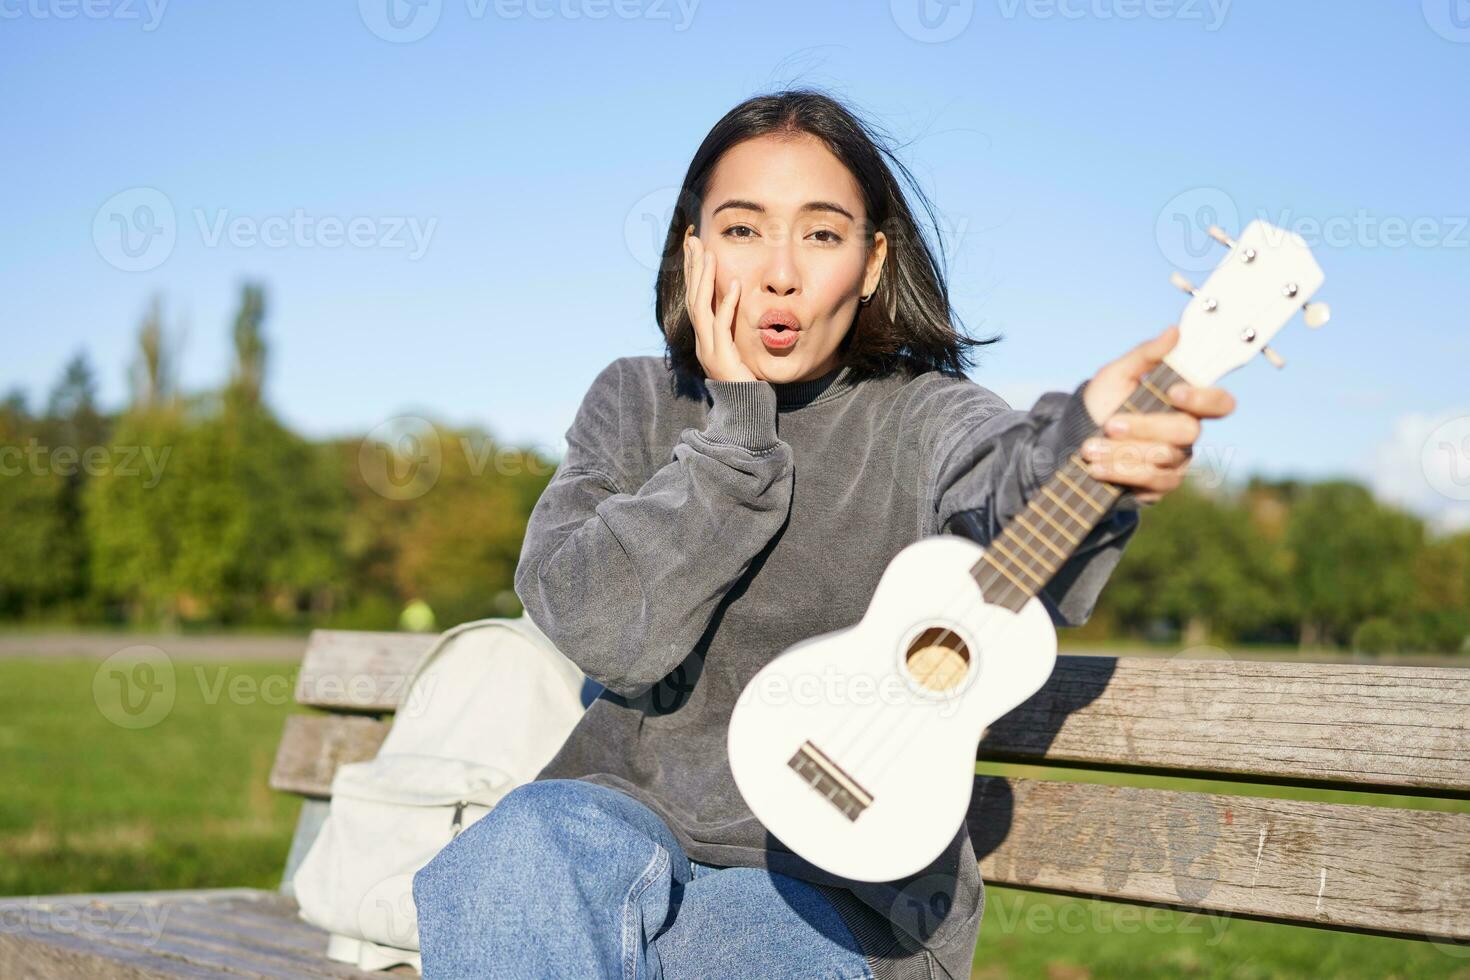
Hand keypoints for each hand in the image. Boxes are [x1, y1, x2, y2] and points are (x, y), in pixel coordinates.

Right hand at [683, 228, 755, 382]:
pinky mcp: (722, 357)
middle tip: (693, 240)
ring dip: (705, 279)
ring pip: (701, 308)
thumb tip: (740, 306)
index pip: (694, 299)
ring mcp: (709, 349)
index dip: (693, 274)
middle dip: (692, 268)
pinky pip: (722, 326)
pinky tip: (734, 285)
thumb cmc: (747, 383)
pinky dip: (726, 304)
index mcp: (705, 338)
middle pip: (692, 298)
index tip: (694, 249)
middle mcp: (702, 341)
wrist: (745, 412)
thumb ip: (735, 330)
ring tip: (710, 254)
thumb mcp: (739, 350)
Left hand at [1078, 325, 1235, 504]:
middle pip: (1187, 431)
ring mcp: (1177, 460)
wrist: (1077, 438)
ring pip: (1163, 457)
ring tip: (1090, 448)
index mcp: (1185, 402)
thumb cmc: (1105, 400)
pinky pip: (1150, 481)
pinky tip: (1096, 468)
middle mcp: (1186, 432)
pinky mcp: (1160, 484)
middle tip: (1110, 424)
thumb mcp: (1117, 373)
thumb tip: (1173, 331)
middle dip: (1144, 427)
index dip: (1204, 399)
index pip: (1220, 403)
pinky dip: (1119, 472)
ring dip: (1123, 452)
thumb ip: (1145, 355)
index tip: (1172, 392)